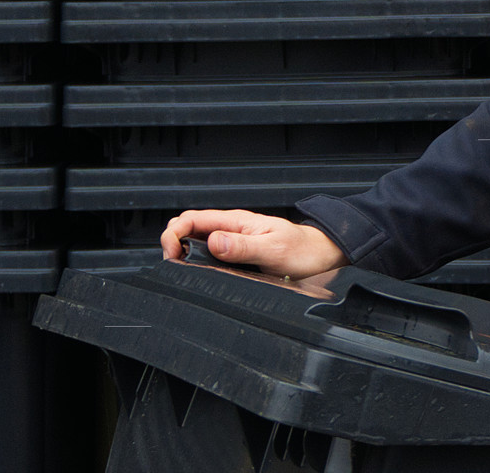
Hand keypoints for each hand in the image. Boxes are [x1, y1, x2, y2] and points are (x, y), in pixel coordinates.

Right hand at [161, 209, 348, 278]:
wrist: (318, 254)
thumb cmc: (301, 249)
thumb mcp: (273, 249)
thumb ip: (243, 246)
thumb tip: (214, 242)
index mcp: (235, 221)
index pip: (192, 218)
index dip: (174, 234)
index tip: (171, 254)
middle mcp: (230, 228)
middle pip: (188, 227)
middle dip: (173, 242)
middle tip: (174, 265)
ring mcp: (232, 240)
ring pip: (196, 241)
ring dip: (184, 253)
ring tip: (182, 270)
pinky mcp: (236, 252)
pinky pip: (209, 253)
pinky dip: (197, 261)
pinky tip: (199, 272)